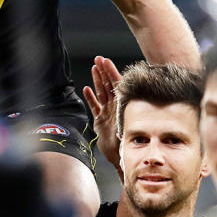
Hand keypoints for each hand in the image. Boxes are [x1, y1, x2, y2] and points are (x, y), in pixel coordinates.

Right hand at [83, 56, 121, 179]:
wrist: (118, 157)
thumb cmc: (125, 142)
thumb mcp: (127, 126)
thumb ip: (126, 114)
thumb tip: (130, 102)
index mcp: (121, 106)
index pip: (116, 85)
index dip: (111, 72)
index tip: (106, 61)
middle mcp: (114, 107)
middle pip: (107, 85)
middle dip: (103, 71)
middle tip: (99, 59)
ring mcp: (106, 113)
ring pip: (101, 93)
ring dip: (97, 80)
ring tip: (94, 68)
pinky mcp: (100, 120)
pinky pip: (94, 106)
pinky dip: (90, 98)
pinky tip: (86, 89)